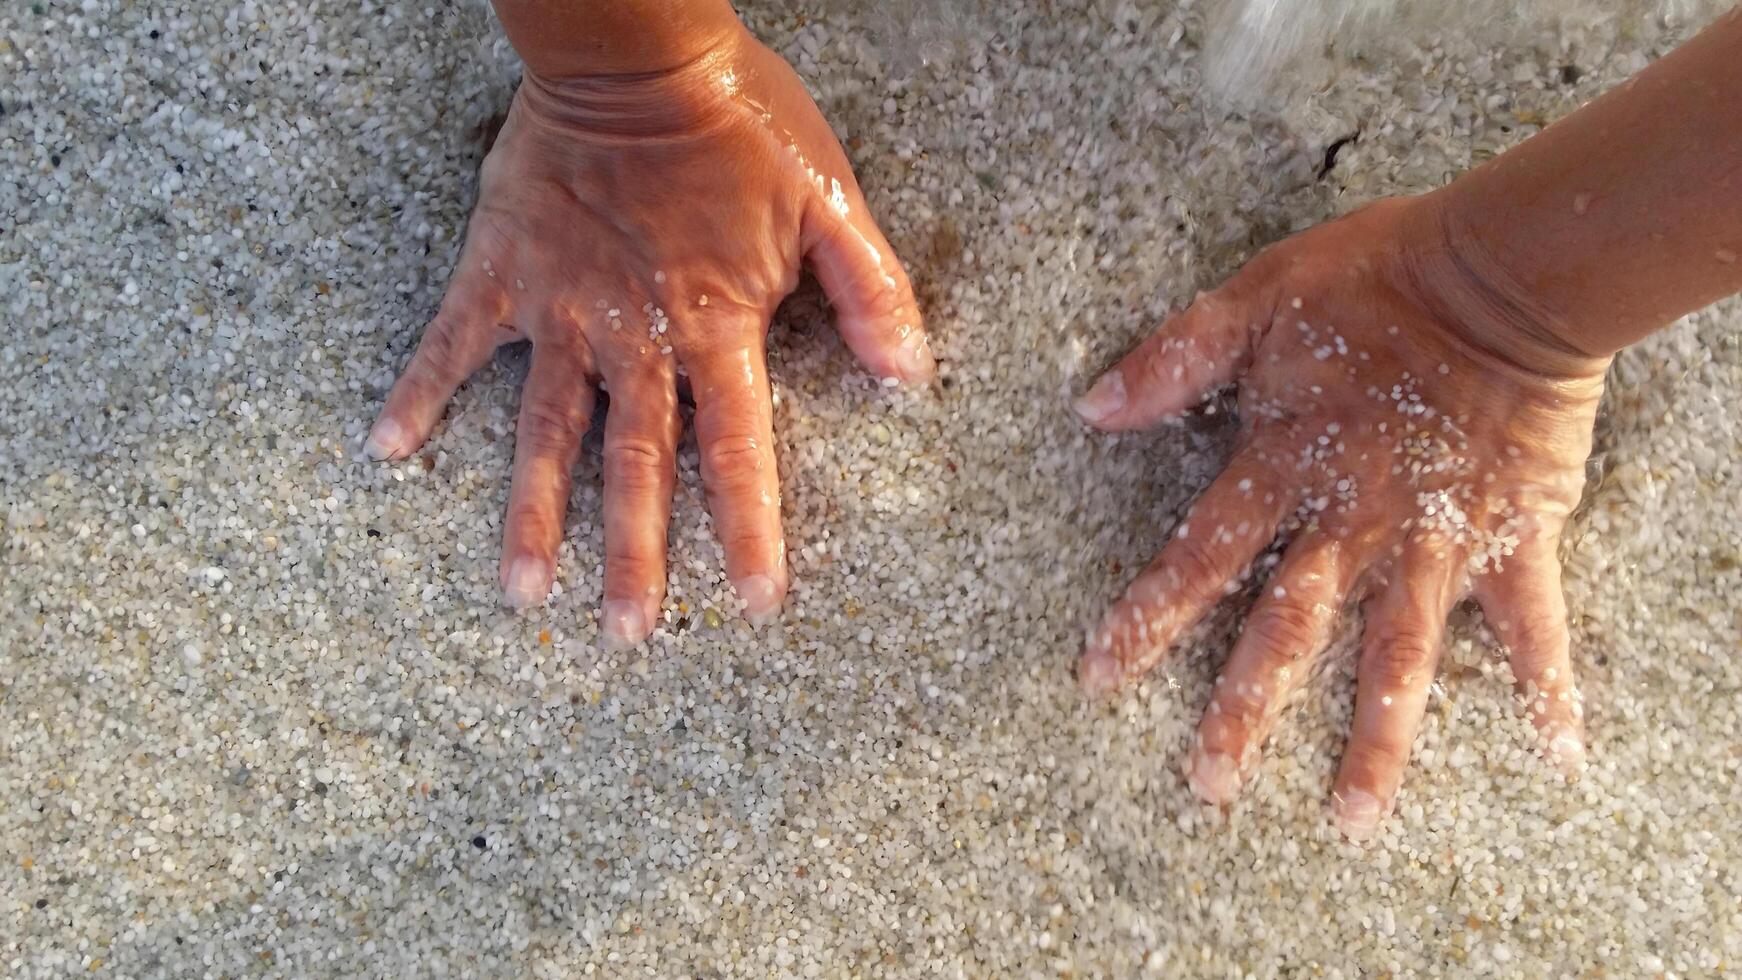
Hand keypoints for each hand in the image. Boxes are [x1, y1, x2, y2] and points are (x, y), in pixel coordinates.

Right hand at [364, 28, 933, 645]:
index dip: (748, 528)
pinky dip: (419, 392)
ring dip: (533, 515)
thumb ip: (869, 294)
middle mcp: (634, 337)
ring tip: (522, 595)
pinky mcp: (503, 271)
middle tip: (626, 639)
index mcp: (714, 327)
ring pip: (545, 431)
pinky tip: (383, 451)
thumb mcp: (828, 201)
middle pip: (633, 466)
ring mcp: (560, 310)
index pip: (736, 450)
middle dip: (632, 557)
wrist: (637, 53)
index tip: (751, 604)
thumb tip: (911, 380)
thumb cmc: (741, 122)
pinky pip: (452, 343)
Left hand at [1073, 196, 1602, 839]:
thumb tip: (1093, 406)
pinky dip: (1545, 685)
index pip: (1202, 556)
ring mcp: (1435, 538)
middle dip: (1244, 709)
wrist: (1505, 269)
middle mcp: (1354, 521)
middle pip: (1288, 630)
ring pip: (1397, 653)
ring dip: (1376, 738)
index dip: (1148, 616)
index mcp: (1287, 466)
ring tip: (1350, 821)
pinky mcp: (1513, 536)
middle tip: (1207, 786)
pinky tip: (1557, 756)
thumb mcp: (1258, 298)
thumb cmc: (1375, 276)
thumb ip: (1178, 358)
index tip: (1099, 677)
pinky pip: (1531, 624)